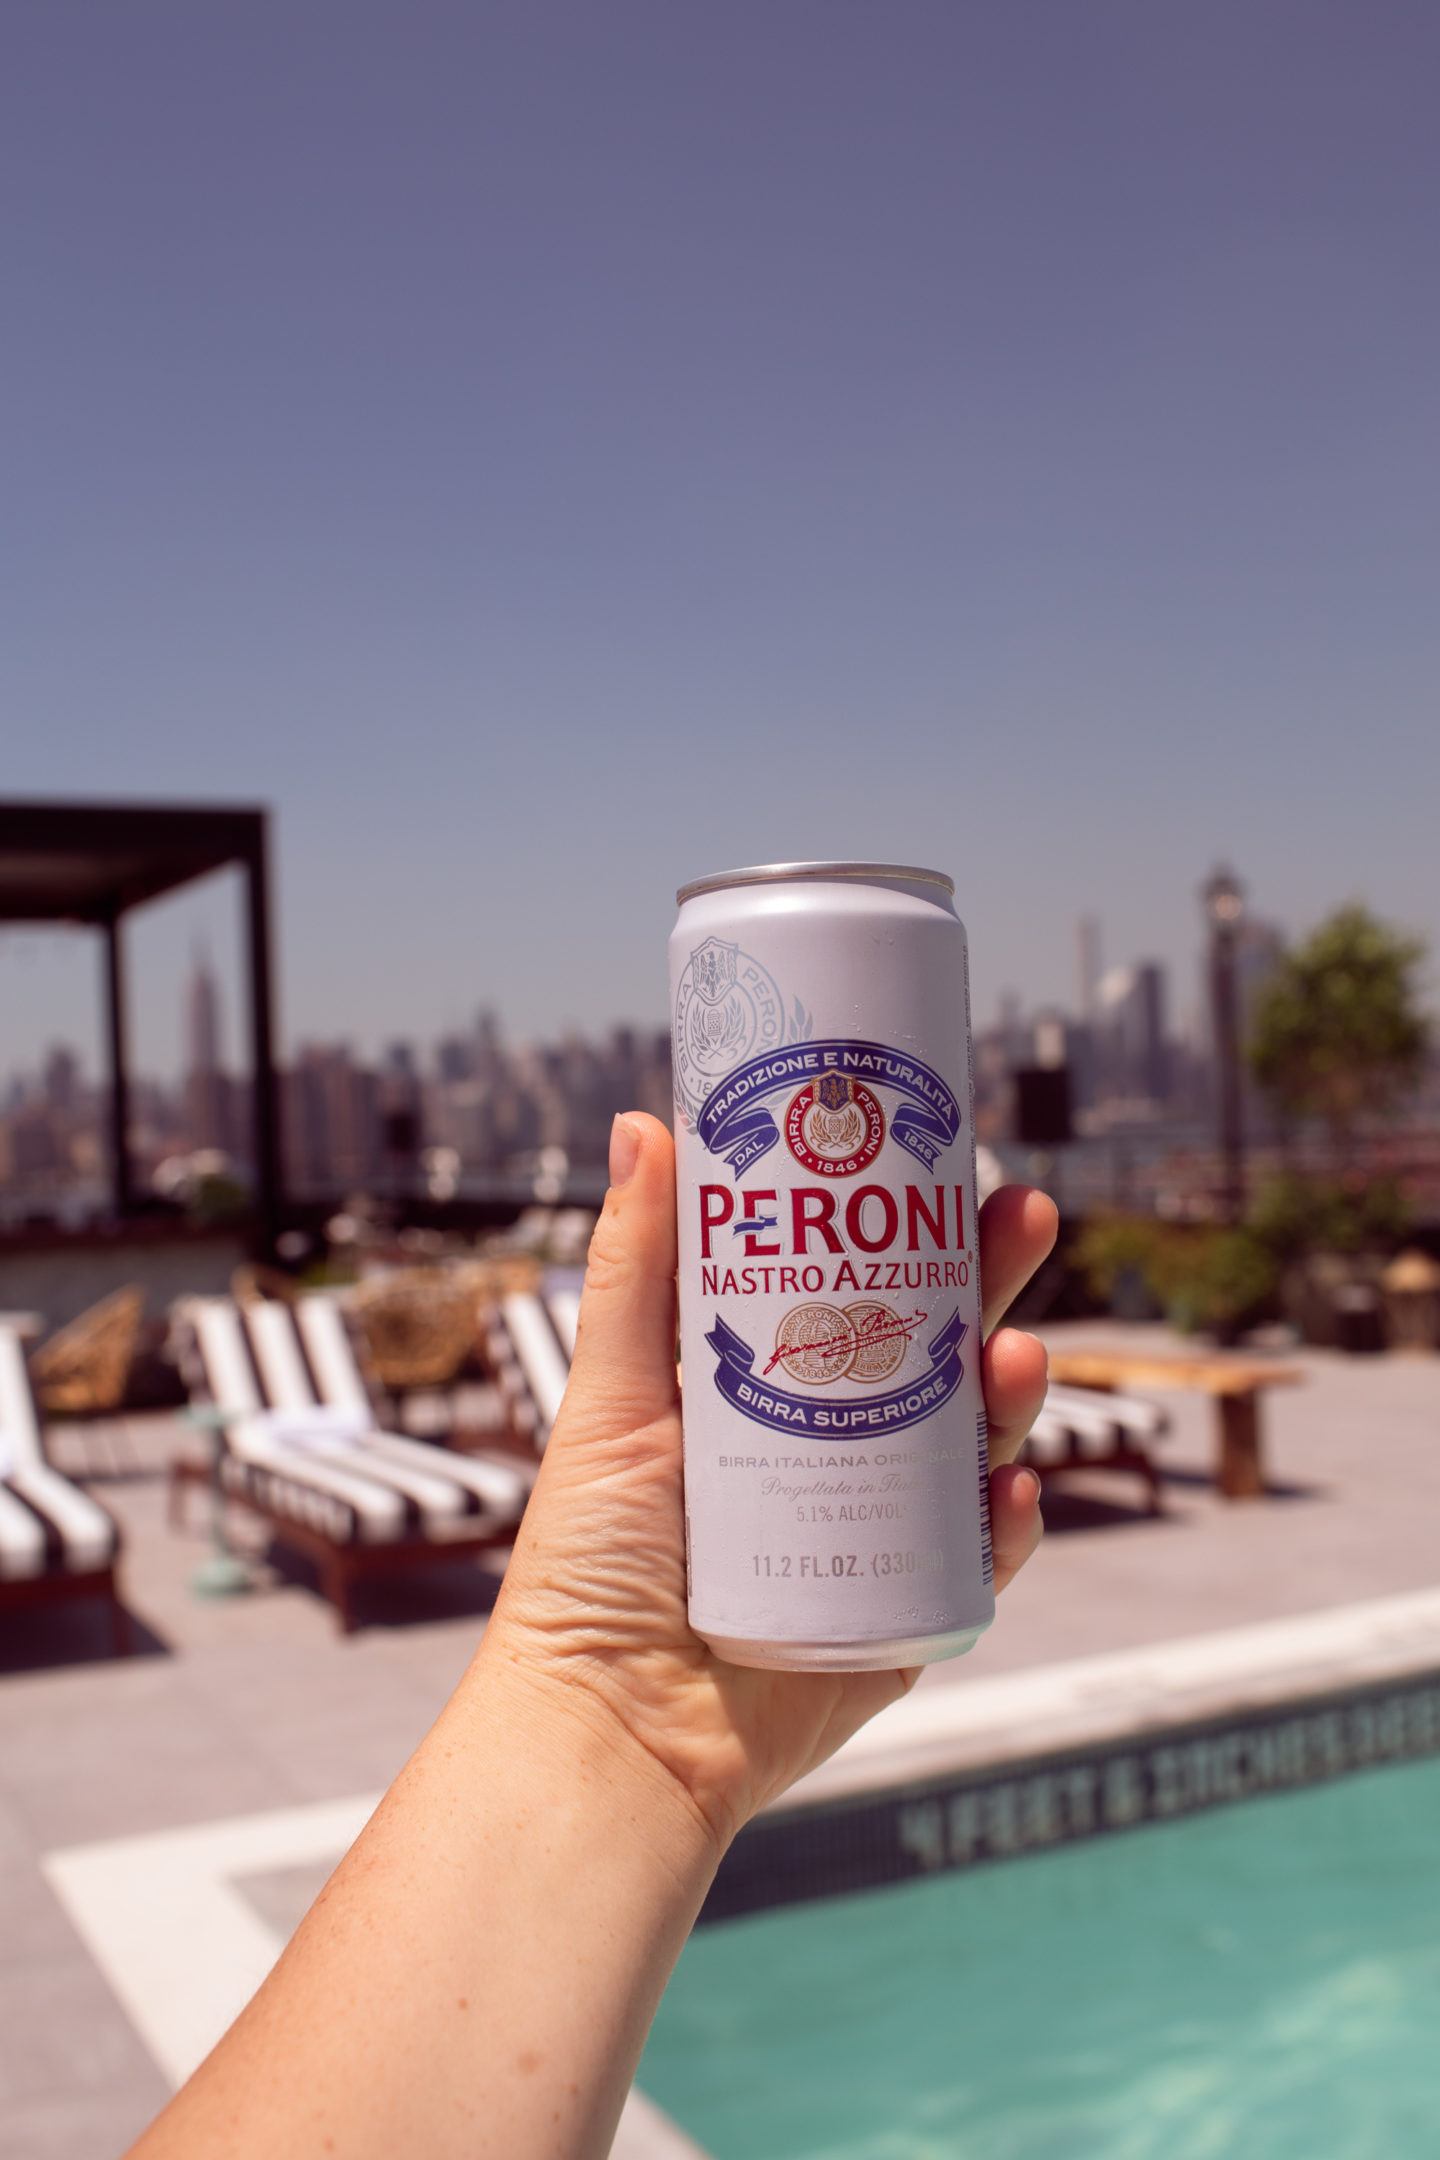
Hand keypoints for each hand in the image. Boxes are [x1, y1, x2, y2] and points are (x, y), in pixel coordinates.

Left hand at [483, 1112, 1056, 1857]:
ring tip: (1014, 1360)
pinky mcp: (910, 1614)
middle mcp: (840, 1449)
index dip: (916, 1222)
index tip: (953, 1155)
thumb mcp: (615, 1398)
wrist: (614, 1730)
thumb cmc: (590, 1562)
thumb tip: (641, 1122)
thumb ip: (635, 1269)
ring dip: (1014, 1393)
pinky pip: (978, 1559)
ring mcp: (882, 1531)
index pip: (865, 1284)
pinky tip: (1009, 1491)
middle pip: (941, 1346)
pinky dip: (1006, 1524)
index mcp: (776, 1387)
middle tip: (1025, 1220)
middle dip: (993, 1281)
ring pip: (976, 1442)